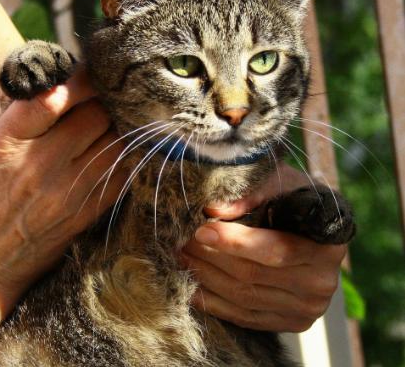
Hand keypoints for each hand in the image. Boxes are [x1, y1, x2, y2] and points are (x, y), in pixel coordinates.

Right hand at [0, 70, 124, 344]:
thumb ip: (28, 115)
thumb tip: (67, 87)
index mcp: (10, 140)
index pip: (56, 97)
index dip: (83, 81)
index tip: (95, 74)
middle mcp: (40, 163)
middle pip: (97, 116)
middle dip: (108, 103)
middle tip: (114, 99)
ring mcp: (68, 190)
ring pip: (116, 141)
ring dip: (123, 127)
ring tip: (124, 121)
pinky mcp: (88, 211)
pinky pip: (123, 172)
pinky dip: (129, 156)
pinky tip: (128, 147)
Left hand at [182, 167, 346, 331]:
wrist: (318, 229)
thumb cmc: (296, 198)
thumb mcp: (282, 184)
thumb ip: (251, 195)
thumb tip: (212, 209)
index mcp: (326, 246)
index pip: (274, 250)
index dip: (234, 241)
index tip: (202, 230)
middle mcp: (319, 283)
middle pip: (253, 275)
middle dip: (210, 257)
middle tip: (181, 240)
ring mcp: (306, 308)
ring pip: (244, 298)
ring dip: (206, 278)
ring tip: (180, 258)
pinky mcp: (290, 322)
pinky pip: (245, 318)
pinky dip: (214, 303)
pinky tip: (192, 286)